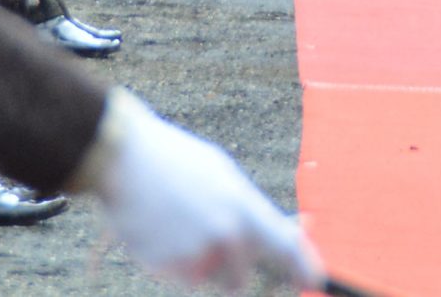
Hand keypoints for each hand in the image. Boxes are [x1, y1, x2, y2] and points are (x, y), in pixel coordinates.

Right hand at [83, 90, 324, 291]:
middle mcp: (223, 238)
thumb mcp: (224, 178)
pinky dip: (171, 262)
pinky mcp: (162, 268)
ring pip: (205, 280)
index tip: (315, 281)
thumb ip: (253, 211)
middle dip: (232, 273)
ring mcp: (192, 257)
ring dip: (199, 266)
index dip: (303, 268)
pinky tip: (159, 229)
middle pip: (239, 280)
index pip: (285, 248)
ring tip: (179, 224)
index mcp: (243, 209)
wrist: (124, 159)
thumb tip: (296, 227)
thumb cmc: (179, 163)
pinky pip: (176, 276)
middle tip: (213, 249)